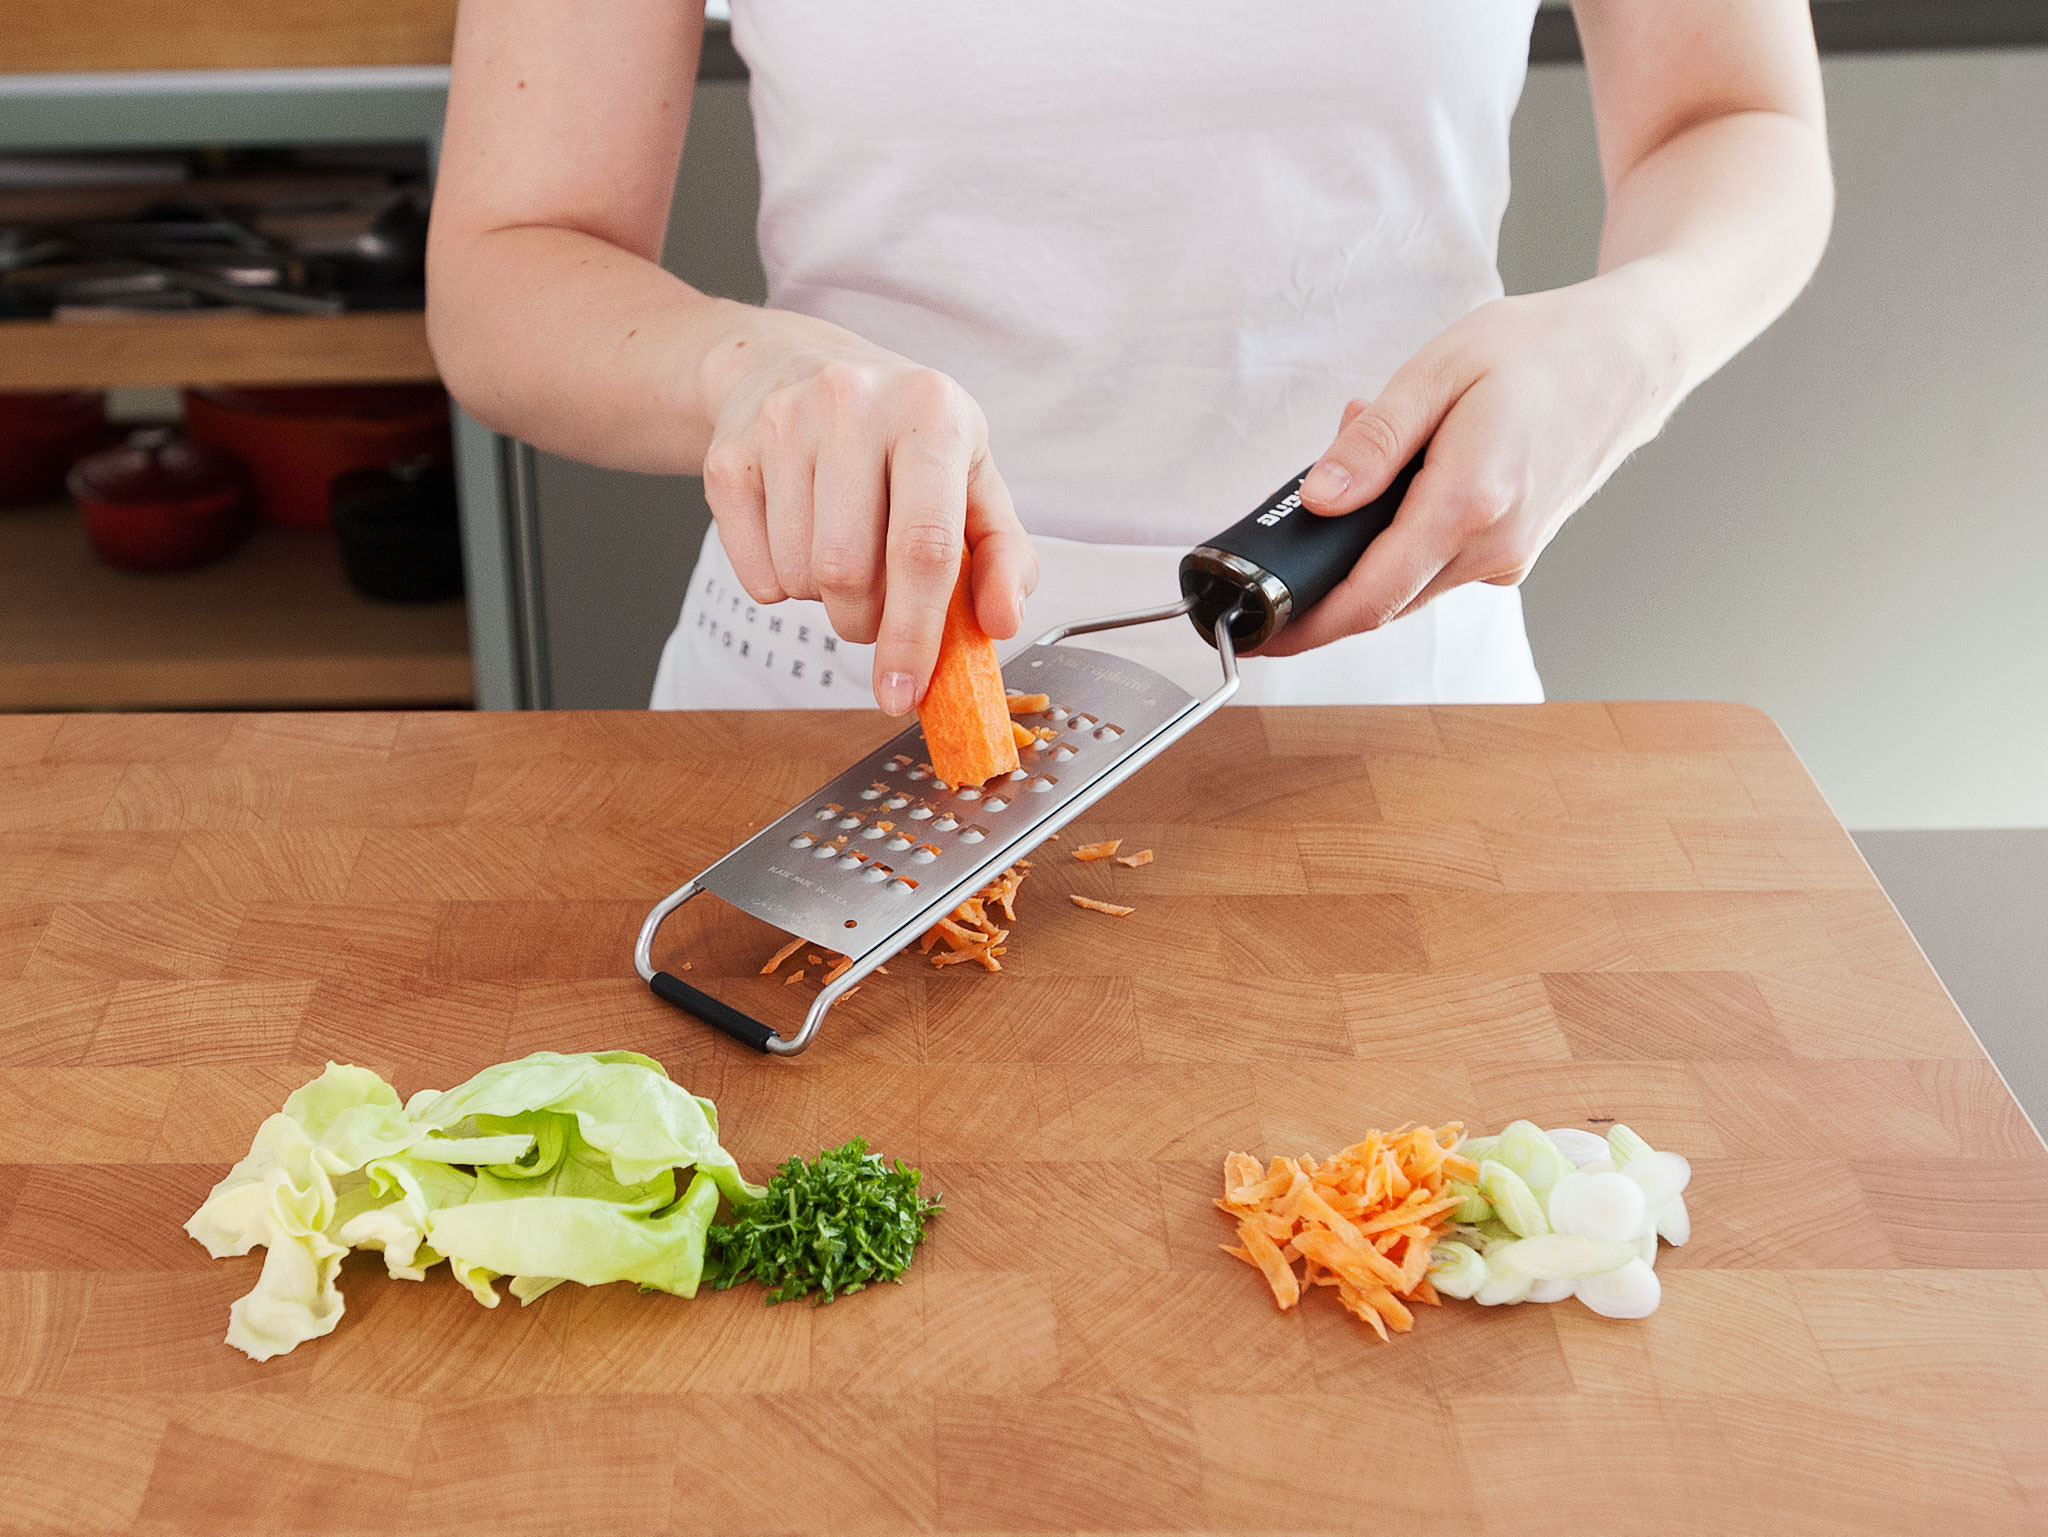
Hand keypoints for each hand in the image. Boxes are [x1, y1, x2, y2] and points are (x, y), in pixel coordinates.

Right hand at [698, 314, 1037, 712]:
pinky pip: (756, 573)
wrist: (797, 366)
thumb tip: (1002, 622)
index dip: (915, 634)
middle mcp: (854, 403)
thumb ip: (1004, 556)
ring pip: (802, 578)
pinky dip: (781, 584)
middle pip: (851, 574)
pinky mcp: (728, 454)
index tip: (904, 693)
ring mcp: (782, 422)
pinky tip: (798, 538)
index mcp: (932, 411)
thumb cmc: (902, 442)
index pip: (923, 546)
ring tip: (841, 554)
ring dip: (826, 601)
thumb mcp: (972, 482)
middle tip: (877, 601)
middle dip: (866, 620)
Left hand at [1259, 267, 1683, 656]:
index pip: (1370, 596)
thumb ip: (1374, 444)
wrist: (1636, 354)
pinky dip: (1405, 539)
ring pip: (1409, 585)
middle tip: (1280, 545)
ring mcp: (1509, 557)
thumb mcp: (1439, 371)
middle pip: (1382, 601)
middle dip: (1323, 584)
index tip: (1258, 636)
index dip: (1307, 624)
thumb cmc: (1544, 350)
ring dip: (1366, 549)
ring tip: (1360, 471)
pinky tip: (1407, 480)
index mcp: (1469, 503)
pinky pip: (1438, 567)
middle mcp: (1494, 547)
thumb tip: (1319, 500)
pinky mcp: (1515, 553)